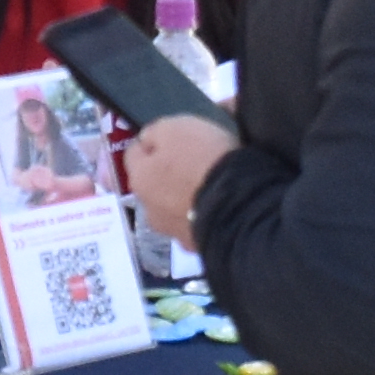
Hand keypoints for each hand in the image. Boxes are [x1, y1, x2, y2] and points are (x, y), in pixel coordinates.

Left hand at [121, 114, 236, 248]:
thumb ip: (155, 133)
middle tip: (194, 161)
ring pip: (173, 208)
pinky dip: (202, 214)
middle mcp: (148, 210)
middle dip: (167, 174)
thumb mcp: (175, 129)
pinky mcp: (197, 245)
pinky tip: (219, 206)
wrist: (239, 207)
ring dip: (184, 198)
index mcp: (139, 179)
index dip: (153, 142)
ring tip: (210, 186)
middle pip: (153, 184)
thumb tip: (148, 140)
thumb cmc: (203, 160)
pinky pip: (196, 224)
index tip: (174, 138)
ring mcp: (173, 232)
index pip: (134, 153)